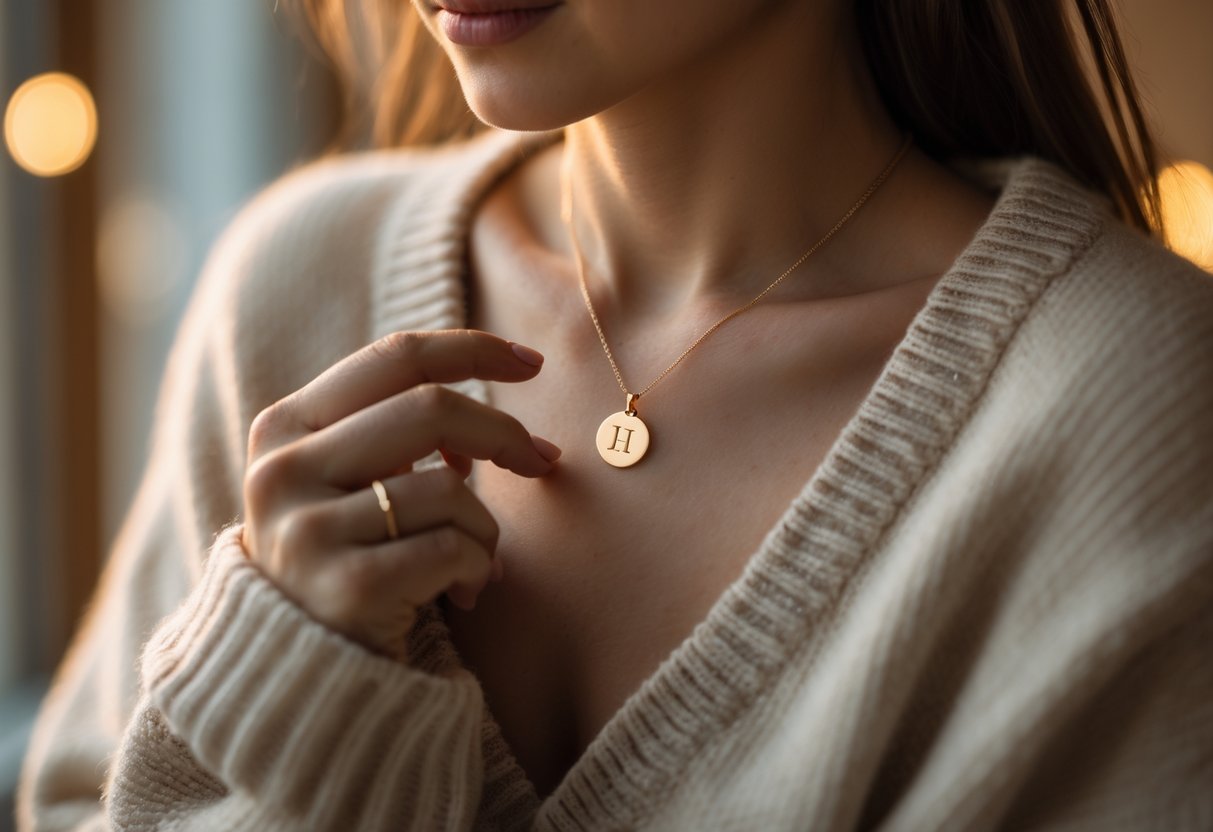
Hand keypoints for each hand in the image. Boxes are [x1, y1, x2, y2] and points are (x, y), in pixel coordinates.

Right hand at [239, 329, 559, 660]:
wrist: (295, 672)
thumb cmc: (344, 560)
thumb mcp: (344, 483)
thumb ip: (394, 437)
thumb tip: (494, 431)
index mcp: (284, 427)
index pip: (394, 359)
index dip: (472, 350)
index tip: (533, 363)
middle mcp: (283, 471)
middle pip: (430, 410)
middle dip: (503, 433)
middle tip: (543, 460)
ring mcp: (307, 531)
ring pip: (448, 488)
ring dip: (485, 526)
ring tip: (474, 559)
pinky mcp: (345, 589)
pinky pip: (451, 549)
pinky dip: (477, 568)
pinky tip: (463, 594)